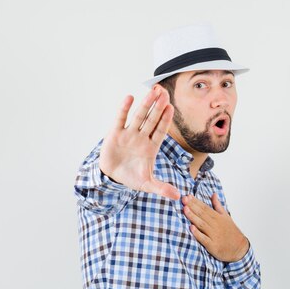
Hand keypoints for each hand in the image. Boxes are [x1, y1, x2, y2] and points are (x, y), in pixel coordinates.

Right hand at [99, 85, 180, 199]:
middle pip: (152, 119)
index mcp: (151, 147)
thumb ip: (162, 188)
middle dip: (158, 107)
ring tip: (152, 91)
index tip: (171, 108)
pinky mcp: (115, 134)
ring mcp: (129, 134)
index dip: (166, 119)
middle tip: (165, 93)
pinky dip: (124, 109)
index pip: (160, 130)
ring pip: (139, 116)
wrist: (112, 177)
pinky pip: (120, 119)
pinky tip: (130, 98)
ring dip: (146, 104)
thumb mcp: (147, 184)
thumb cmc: (132, 177)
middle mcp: (142, 137)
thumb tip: (177, 197)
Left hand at [182, 193, 249, 262]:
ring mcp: (214, 235)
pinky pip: (204, 238)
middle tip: (183, 199)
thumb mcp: (226, 216)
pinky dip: (197, 233)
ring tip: (185, 209)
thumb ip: (218, 205)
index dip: (196, 201)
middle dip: (192, 206)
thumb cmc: (231, 232)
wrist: (239, 248)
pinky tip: (191, 228)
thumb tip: (214, 194)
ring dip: (193, 217)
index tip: (187, 196)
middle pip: (202, 214)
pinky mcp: (212, 245)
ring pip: (201, 224)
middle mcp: (215, 224)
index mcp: (218, 217)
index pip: (205, 207)